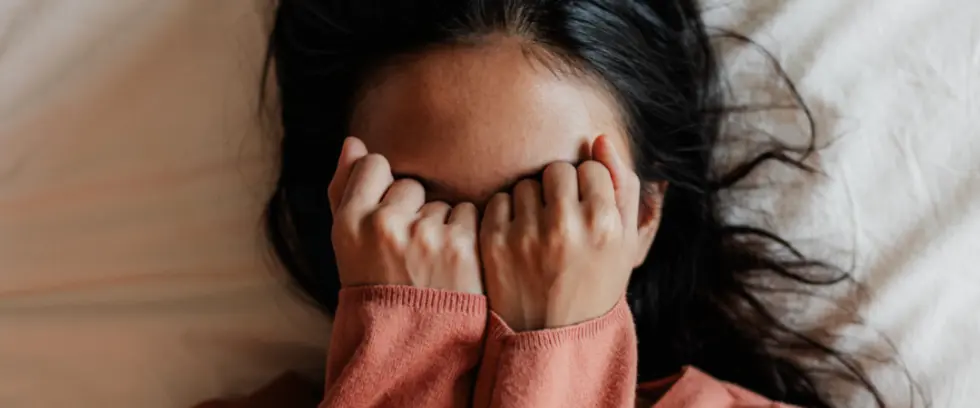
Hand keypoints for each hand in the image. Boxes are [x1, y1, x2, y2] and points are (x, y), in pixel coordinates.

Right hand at [328, 137, 482, 294]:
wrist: (413, 347)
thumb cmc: (377, 289)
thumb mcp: (349, 246)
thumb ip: (346, 191)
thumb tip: (353, 142)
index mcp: (348, 223)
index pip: (373, 166)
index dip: (383, 191)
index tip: (385, 222)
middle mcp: (384, 225)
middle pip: (411, 186)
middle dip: (414, 213)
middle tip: (408, 254)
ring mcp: (425, 235)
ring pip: (442, 203)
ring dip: (441, 226)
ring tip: (430, 266)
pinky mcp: (462, 247)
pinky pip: (469, 215)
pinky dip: (465, 237)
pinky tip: (453, 267)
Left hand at [480, 136, 641, 330]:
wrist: (554, 337)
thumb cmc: (596, 282)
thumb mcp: (625, 242)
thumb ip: (623, 187)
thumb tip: (600, 137)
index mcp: (604, 224)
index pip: (591, 168)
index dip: (587, 186)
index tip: (585, 210)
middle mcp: (566, 227)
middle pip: (557, 170)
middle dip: (559, 188)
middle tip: (561, 219)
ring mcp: (526, 235)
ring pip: (526, 183)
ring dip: (532, 200)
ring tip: (540, 231)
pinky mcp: (493, 244)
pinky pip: (498, 200)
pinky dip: (506, 214)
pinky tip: (518, 238)